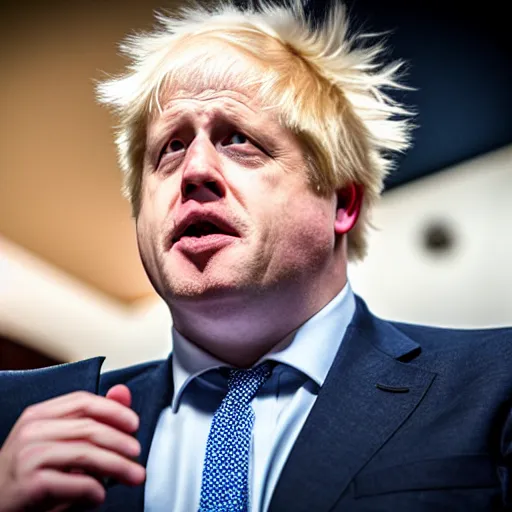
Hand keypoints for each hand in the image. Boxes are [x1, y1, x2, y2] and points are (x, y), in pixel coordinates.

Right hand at [0, 385, 144, 511]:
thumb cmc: (30, 472)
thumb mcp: (60, 441)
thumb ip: (91, 418)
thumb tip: (123, 391)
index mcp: (40, 414)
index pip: (83, 401)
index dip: (114, 410)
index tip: (134, 424)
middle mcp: (32, 430)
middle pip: (89, 428)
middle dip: (121, 441)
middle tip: (138, 454)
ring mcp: (27, 456)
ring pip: (86, 453)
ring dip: (117, 466)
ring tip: (134, 475)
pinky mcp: (28, 484)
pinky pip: (73, 483)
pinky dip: (93, 489)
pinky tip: (99, 496)